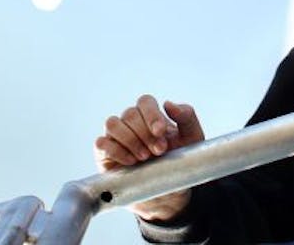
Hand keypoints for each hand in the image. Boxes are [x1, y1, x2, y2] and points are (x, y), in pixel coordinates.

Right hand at [94, 95, 205, 221]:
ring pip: (112, 123)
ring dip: (129, 139)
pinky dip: (115, 150)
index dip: (151, 114)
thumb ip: (186, 116)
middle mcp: (131, 123)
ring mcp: (117, 137)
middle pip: (130, 113)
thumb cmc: (180, 161)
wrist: (168, 192)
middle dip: (145, 133)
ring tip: (144, 157)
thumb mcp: (192, 138)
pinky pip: (101, 143)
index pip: (145, 102)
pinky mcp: (105, 154)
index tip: (160, 132)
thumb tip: (168, 103)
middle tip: (159, 151)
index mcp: (151, 115)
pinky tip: (131, 162)